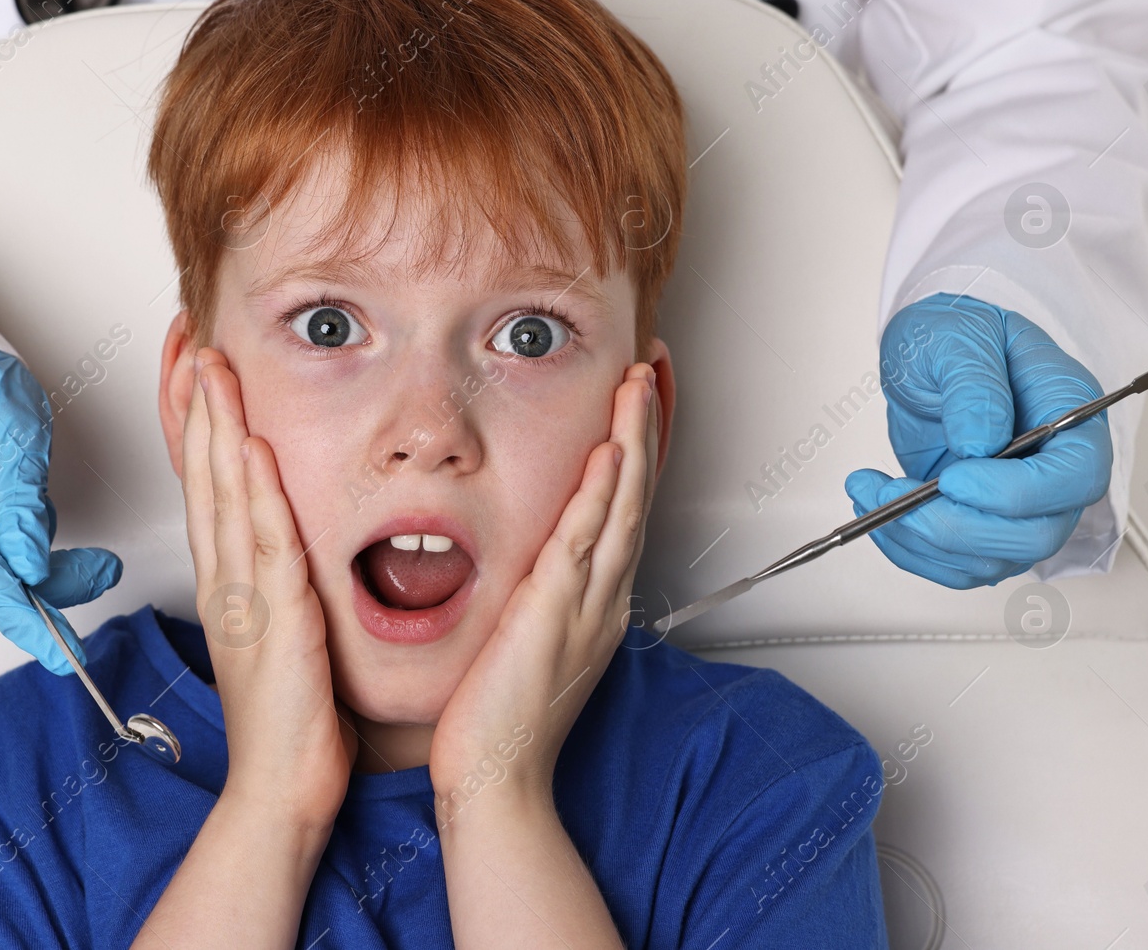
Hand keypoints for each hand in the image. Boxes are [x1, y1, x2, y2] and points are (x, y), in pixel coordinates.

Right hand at [184, 347, 358, 830]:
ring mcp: (245, 597)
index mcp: (231, 582)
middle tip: (189, 341)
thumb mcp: (281, 632)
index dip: (196, 423)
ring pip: (226, 495)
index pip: (206, 484)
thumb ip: (280, 583)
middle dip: (195, 403)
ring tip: (211, 364)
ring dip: (218, 426)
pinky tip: (254, 447)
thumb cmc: (289, 719)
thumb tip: (289, 545)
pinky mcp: (275, 620)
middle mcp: (228, 581)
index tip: (192, 369)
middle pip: (204, 475)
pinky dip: (257, 492)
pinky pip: (266, 543)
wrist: (280, 787)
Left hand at [428, 363, 658, 805]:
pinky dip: (602, 494)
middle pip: (636, 494)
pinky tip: (609, 453)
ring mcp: (585, 603)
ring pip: (622, 505)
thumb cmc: (502, 719)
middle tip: (651, 370)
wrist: (496, 776)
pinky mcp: (555, 613)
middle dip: (647, 427)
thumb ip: (537, 596)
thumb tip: (531, 565)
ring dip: (633, 440)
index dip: (636, 451)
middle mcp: (600, 596)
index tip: (637, 403)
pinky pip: (586, 541)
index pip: (624, 507)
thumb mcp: (529, 641)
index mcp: (593, 601)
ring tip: (639, 385)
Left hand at [844, 293, 1111, 586]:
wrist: (931, 354)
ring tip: (870, 492)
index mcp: (1071, 417)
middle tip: (893, 496)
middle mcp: (1054, 471)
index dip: (1016, 493)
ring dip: (920, 540)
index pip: (1074, 478)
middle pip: (1034, 535)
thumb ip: (974, 384)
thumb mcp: (960, 336)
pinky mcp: (979, 523)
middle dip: (956, 528)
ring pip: (990, 560)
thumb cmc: (957, 335)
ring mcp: (1019, 506)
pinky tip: (875, 510)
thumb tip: (979, 441)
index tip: (954, 478)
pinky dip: (908, 549)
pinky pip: (954, 564)